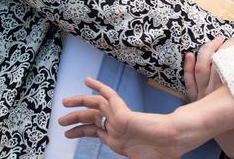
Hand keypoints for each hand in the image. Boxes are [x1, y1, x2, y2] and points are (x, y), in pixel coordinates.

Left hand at [60, 78, 198, 157]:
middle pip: (91, 118)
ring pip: (95, 106)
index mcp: (119, 139)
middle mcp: (117, 127)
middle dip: (74, 118)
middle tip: (60, 120)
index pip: (96, 131)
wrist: (173, 143)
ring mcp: (119, 119)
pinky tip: (88, 81)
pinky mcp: (123, 113)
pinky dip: (98, 87)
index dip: (81, 130)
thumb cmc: (161, 153)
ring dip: (79, 103)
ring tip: (64, 103)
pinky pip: (108, 96)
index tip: (69, 133)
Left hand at [185, 38, 233, 158]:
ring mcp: (204, 97)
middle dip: (226, 46)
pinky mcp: (198, 100)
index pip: (231, 66)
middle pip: (216, 62)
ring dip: (208, 50)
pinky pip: (189, 82)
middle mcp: (216, 94)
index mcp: (233, 95)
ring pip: (201, 68)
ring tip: (220, 40)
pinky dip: (187, 67)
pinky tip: (189, 54)